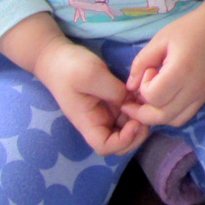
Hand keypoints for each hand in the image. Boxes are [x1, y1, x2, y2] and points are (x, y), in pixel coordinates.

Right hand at [32, 38, 149, 156]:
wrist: (58, 57)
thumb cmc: (70, 68)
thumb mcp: (91, 75)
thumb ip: (113, 91)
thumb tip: (129, 101)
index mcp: (88, 122)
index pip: (105, 147)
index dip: (123, 141)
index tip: (135, 122)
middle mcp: (98, 121)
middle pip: (120, 143)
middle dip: (136, 134)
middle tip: (147, 112)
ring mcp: (106, 111)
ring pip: (127, 128)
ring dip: (140, 119)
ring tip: (147, 100)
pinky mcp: (112, 101)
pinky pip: (129, 111)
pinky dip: (138, 107)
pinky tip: (143, 92)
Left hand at [121, 2, 204, 128]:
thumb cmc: (191, 27)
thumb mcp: (161, 39)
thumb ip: (141, 62)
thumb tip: (130, 87)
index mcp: (181, 70)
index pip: (153, 96)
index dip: (144, 87)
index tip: (149, 70)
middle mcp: (193, 88)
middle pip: (161, 116)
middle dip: (142, 111)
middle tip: (133, 99)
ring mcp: (202, 94)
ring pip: (173, 121)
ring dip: (156, 116)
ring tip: (149, 101)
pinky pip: (185, 116)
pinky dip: (171, 115)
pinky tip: (165, 101)